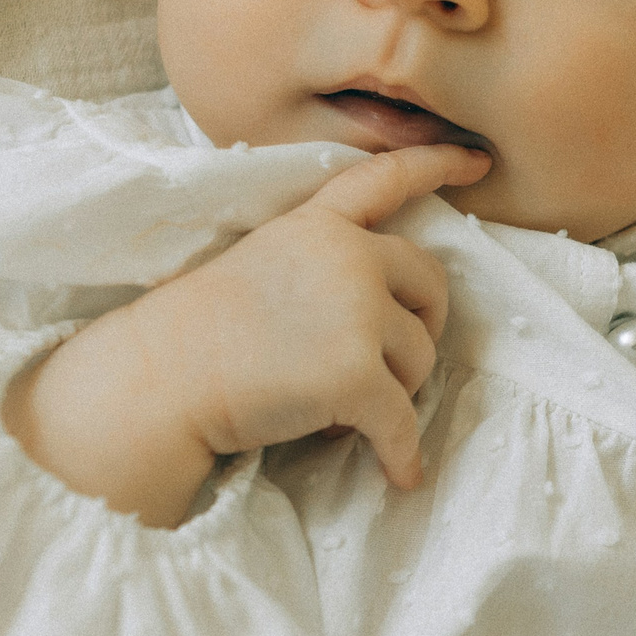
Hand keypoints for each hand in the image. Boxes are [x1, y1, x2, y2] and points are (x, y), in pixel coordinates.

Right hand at [4, 142, 488, 523]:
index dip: (435, 164)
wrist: (158, 379)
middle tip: (385, 362)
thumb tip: (388, 310)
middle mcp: (347, 256)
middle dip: (419, 326)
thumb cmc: (201, 336)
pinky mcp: (355, 374)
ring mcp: (355, 313)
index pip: (383, 179)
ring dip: (394, 390)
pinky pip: (403, 421)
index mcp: (319, 226)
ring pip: (420, 357)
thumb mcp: (264, 266)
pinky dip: (402, 453)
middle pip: (430, 284)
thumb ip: (326, 267)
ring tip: (337, 405)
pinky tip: (399, 474)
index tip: (477, 162)